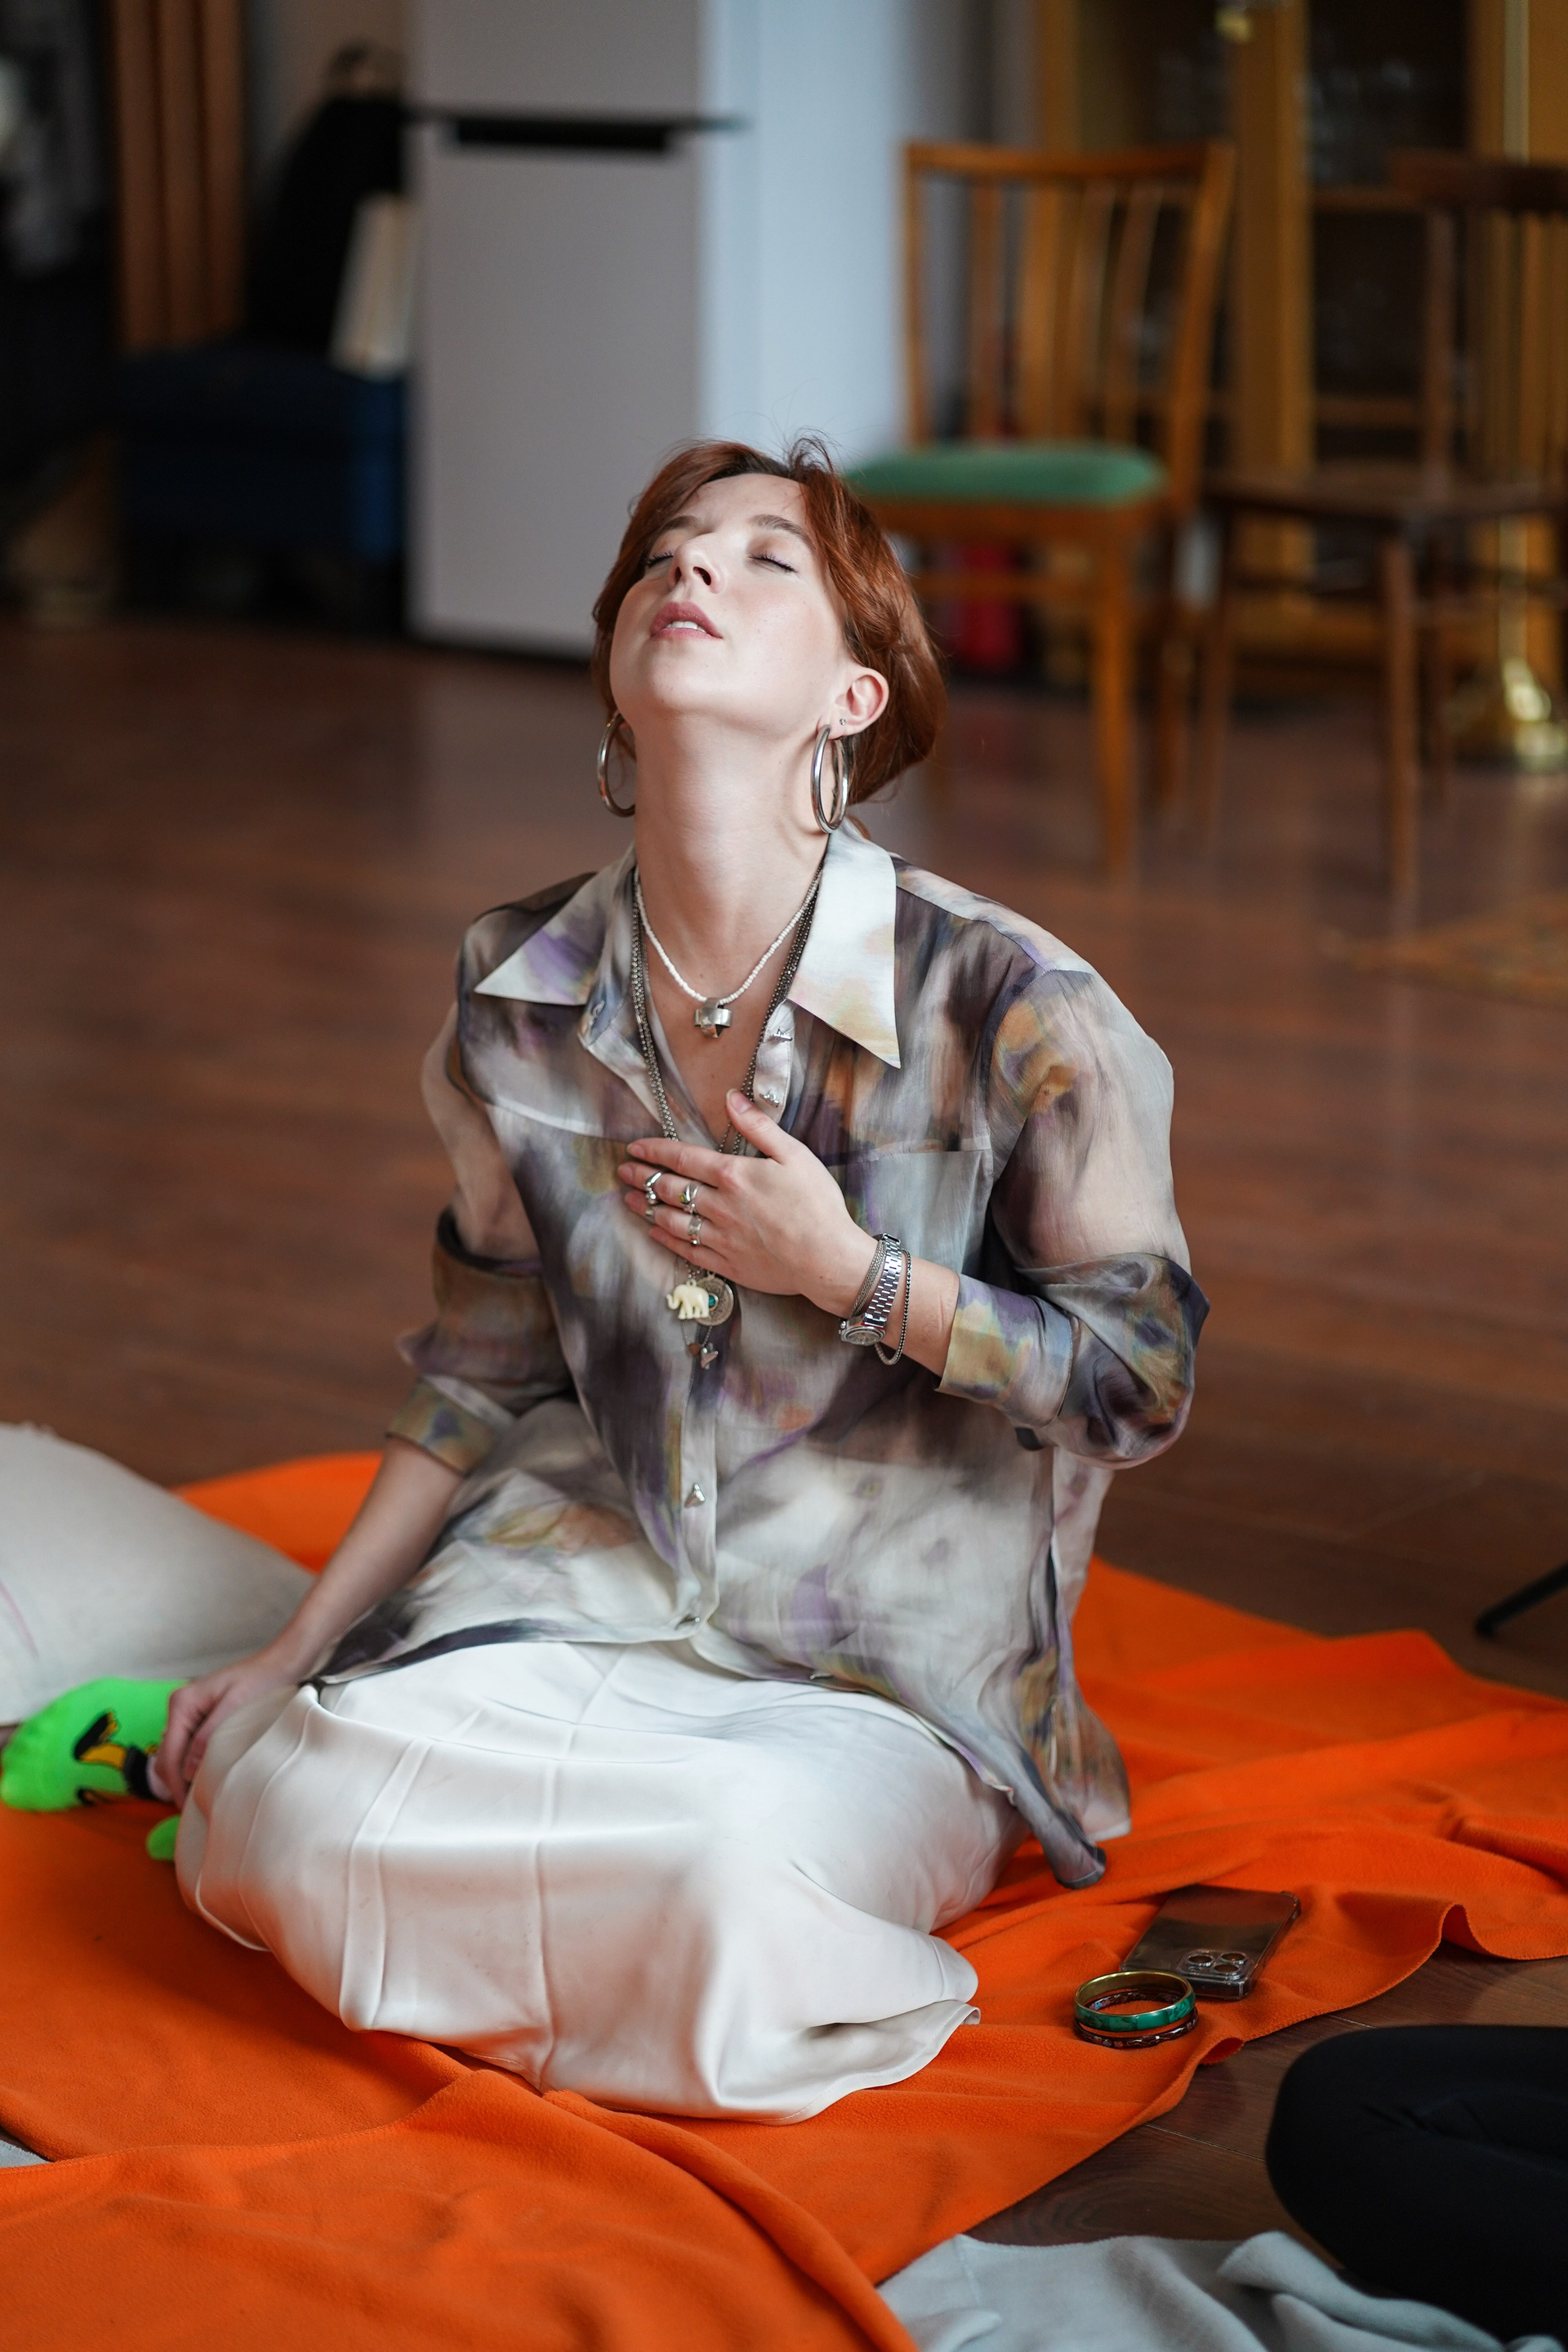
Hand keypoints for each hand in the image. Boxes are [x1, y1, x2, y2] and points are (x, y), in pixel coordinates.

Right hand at [157, 1640, 310, 1803]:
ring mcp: (189, 1712)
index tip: (184, 1806)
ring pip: (175, 1753)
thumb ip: (209, 1737)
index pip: (169, 1752)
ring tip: (197, 1798)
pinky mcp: (201, 1717)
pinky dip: (191, 1763)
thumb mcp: (236, 1708)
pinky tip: (206, 1777)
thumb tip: (187, 1771)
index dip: (175, 1782)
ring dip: (181, 1774)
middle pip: (167, 1755)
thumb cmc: (262, 1681)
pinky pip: (188, 1746)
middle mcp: (180, 1707)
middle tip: (190, 1809)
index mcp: (183, 1703)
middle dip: (175, 1782)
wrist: (281, 1664)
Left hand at [618, 1091, 875, 1314]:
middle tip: (624, 1172)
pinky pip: (687, 1250)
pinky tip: (655, 1232)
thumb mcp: (794, 1155)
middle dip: (643, 1177)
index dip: (655, 1151)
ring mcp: (721, 1237)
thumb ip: (758, 1126)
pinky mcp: (727, 1263)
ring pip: (672, 1220)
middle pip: (670, 1188)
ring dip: (647, 1208)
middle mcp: (720, 1205)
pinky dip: (666, 1239)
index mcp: (734, 1175)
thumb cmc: (817, 1205)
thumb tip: (732, 1098)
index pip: (683, 1158)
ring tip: (629, 1200)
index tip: (634, 1147)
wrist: (827, 1258)